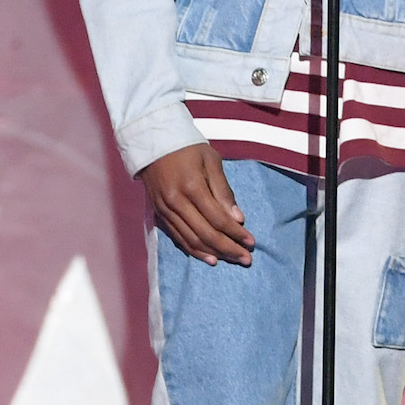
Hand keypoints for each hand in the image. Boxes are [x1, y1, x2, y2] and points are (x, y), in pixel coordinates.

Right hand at [139, 144, 254, 266]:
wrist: (153, 143)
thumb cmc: (188, 148)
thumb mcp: (211, 161)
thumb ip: (224, 191)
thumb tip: (238, 218)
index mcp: (192, 187)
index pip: (218, 219)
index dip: (236, 233)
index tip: (251, 242)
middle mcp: (177, 203)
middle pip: (206, 234)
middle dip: (228, 248)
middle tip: (246, 259)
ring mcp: (166, 211)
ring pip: (191, 240)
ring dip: (214, 253)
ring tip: (232, 260)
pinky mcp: (159, 215)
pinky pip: (178, 238)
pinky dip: (194, 250)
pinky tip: (209, 258)